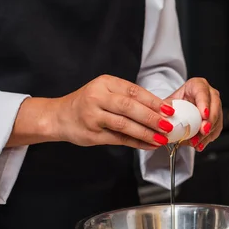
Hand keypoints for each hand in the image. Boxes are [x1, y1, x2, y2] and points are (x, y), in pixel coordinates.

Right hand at [7, 75, 175, 149]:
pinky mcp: (92, 134)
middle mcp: (98, 97)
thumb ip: (129, 98)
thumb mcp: (105, 92)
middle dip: (152, 117)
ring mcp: (93, 116)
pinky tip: (148, 145)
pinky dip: (136, 142)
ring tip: (161, 138)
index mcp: (105, 83)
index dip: (153, 101)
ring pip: (124, 124)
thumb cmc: (87, 104)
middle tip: (168, 125)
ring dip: (146, 133)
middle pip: (129, 107)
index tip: (169, 109)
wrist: (59, 116)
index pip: (134, 91)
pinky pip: (119, 139)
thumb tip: (160, 109)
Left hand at [164, 77, 222, 151]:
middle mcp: (209, 94)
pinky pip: (216, 129)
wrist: (178, 110)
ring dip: (208, 133)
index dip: (204, 103)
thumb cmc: (174, 103)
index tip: (203, 115)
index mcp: (197, 85)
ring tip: (196, 142)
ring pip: (217, 119)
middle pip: (214, 105)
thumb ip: (164, 108)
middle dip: (210, 120)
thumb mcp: (167, 103)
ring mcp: (215, 107)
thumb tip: (162, 117)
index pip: (203, 92)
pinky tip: (199, 145)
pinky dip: (207, 139)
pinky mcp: (216, 119)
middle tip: (203, 131)